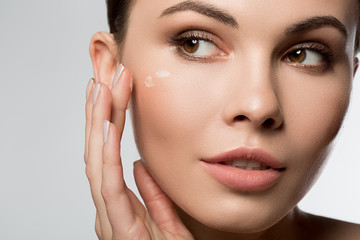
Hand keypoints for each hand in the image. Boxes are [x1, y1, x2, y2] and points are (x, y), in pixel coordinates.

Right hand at [84, 66, 193, 239]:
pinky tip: (106, 124)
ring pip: (97, 160)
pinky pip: (108, 183)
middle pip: (98, 151)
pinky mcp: (117, 227)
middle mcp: (108, 209)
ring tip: (101, 88)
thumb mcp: (166, 223)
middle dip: (99, 112)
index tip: (112, 91)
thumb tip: (141, 166)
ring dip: (98, 123)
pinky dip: (104, 151)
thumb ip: (153, 197)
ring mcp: (109, 218)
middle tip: (104, 76)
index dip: (107, 122)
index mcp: (119, 206)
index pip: (108, 155)